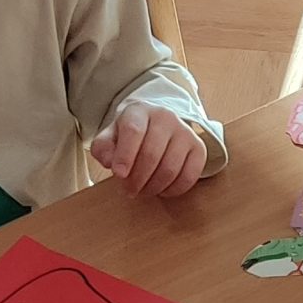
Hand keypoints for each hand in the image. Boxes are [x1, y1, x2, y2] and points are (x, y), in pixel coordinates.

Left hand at [91, 105, 206, 197]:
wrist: (158, 126)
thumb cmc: (131, 135)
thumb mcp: (110, 136)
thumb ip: (103, 148)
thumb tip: (111, 162)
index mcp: (140, 111)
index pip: (133, 131)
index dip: (125, 155)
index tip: (118, 175)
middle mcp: (166, 118)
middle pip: (151, 154)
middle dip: (137, 179)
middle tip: (128, 191)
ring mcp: (185, 132)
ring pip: (170, 168)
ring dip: (153, 187)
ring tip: (142, 191)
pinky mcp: (199, 148)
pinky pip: (189, 176)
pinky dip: (173, 190)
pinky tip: (161, 190)